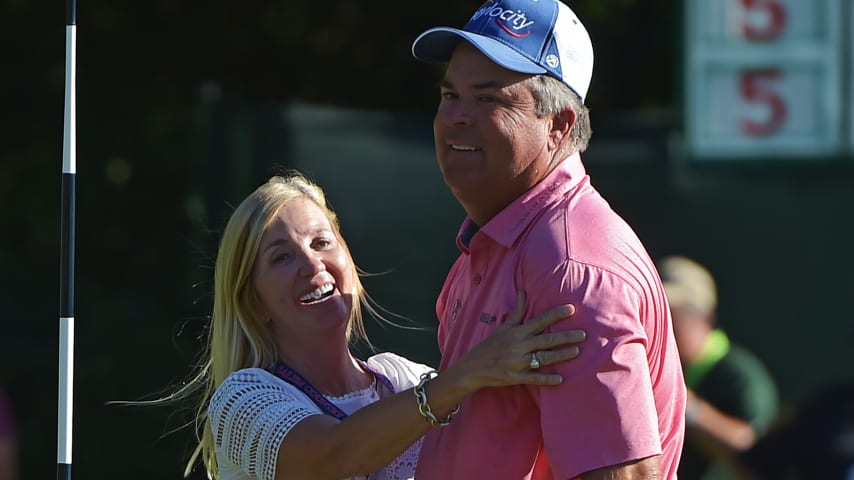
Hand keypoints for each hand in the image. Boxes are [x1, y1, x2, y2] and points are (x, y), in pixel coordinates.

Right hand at [453, 291, 583, 389]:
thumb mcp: (503, 326)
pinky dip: (547, 379)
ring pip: (544, 357)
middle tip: (583, 334)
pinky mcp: (516, 376)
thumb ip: (517, 311)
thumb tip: (523, 291)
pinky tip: (561, 379)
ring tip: (577, 351)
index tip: (572, 309)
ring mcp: (518, 362)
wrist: (473, 367)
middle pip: (546, 339)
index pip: (540, 320)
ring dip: (561, 355)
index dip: (556, 315)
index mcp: (517, 332)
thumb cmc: (490, 345)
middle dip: (566, 336)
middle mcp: (519, 345)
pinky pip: (534, 378)